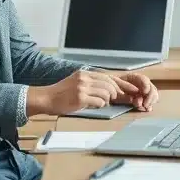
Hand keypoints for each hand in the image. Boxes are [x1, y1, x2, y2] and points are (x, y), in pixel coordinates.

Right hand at [25, 70, 139, 116]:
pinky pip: (99, 102)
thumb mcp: (76, 83)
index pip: (108, 77)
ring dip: (107, 100)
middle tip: (119, 98)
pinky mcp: (80, 98)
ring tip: (101, 102)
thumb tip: (109, 91)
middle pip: (109, 84)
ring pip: (106, 93)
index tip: (133, 89)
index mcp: (85, 73)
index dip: (122, 83)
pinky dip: (100, 105)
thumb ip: (91, 84)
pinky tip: (94, 105)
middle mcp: (84, 78)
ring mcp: (82, 88)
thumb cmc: (61, 94)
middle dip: (117, 93)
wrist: (46, 98)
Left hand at [111, 72, 158, 111]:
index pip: (144, 79)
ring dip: (150, 102)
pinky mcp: (142, 101)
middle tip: (144, 104)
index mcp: (134, 78)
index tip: (145, 92)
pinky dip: (149, 106)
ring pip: (153, 96)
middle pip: (151, 88)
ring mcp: (143, 93)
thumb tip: (134, 96)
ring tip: (143, 107)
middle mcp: (140, 85)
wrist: (107, 92)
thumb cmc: (110, 86)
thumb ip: (124, 89)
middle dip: (150, 96)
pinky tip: (145, 109)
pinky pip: (150, 103)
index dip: (146, 85)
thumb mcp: (114, 85)